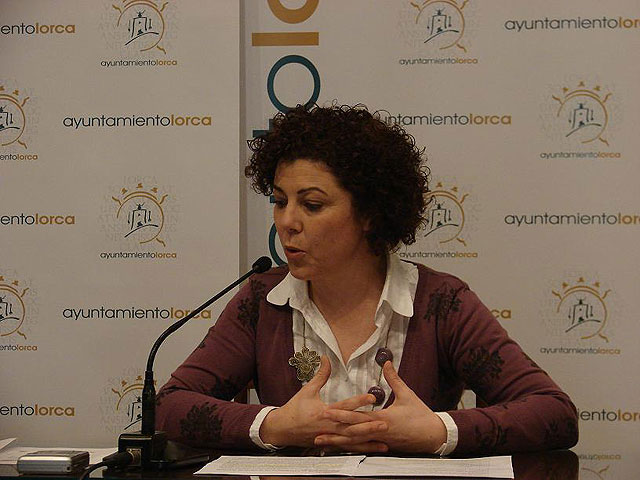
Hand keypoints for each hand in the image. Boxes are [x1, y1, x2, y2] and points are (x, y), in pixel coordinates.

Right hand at [259, 356, 383, 448]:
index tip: (372, 398)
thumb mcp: (307, 390)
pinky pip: (349, 447)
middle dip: (368, 425)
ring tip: (384, 438)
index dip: (358, 402)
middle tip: (385, 423)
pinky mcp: (331, 444)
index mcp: (323, 412)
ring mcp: (330, 437)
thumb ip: (321, 375)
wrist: (282, 429)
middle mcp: (329, 426)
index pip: (344, 406)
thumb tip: (326, 358)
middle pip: (351, 427)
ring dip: (368, 440)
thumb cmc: (295, 409)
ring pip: (352, 440)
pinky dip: (362, 448)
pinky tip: (374, 448)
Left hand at [315, 361, 446, 452]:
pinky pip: (363, 448)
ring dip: (338, 443)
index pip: (359, 417)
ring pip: (356, 443)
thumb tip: (386, 363)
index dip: (342, 414)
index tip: (328, 411)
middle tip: (317, 430)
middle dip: (334, 431)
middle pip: (353, 433)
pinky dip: (350, 448)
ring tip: (322, 442)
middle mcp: (379, 432)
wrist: (434, 436)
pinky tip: (340, 448)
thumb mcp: (407, 394)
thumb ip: (394, 379)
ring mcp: (381, 442)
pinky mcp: (383, 447)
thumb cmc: (421, 415)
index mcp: (384, 419)